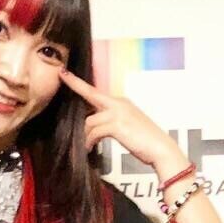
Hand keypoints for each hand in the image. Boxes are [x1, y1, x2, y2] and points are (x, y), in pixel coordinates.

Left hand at [58, 67, 178, 166]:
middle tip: (62, 75)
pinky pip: (95, 132)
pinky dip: (90, 142)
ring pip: (90, 120)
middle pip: (91, 94)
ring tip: (87, 146)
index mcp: (121, 103)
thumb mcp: (128, 127)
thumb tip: (95, 128)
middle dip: (75, 84)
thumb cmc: (146, 142)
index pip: (96, 92)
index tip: (66, 73)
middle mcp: (119, 104)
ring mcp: (118, 113)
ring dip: (86, 135)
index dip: (80, 83)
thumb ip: (113, 122)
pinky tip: (90, 149)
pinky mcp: (117, 125)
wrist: (161, 149)